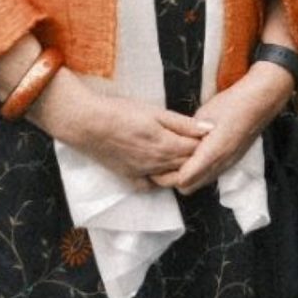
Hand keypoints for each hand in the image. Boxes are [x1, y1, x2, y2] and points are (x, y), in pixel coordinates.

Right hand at [32, 74, 213, 185]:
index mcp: (167, 146)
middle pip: (187, 164)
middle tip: (203, 146)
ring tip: (186, 155)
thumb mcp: (156, 112)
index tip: (210, 134)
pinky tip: (163, 171)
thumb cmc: (121, 112)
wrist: (87, 124)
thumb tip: (210, 129)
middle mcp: (158, 164)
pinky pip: (150, 186)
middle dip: (198, 156)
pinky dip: (160, 181)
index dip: (206, 142)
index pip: (197, 150)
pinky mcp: (129, 177)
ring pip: (172, 176)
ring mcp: (144, 173)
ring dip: (182, 168)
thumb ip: (184, 123)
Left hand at [159, 62, 294, 192]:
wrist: (260, 102)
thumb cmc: (232, 104)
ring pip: (199, 183)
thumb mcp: (204, 115)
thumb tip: (174, 145)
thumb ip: (188, 134)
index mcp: (212, 152)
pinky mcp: (231, 162)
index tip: (156, 165)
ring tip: (176, 160)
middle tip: (163, 163)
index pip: (182, 179)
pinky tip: (193, 156)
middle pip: (188, 187)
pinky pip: (209, 176)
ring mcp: (227, 165)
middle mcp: (220, 164)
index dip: (166, 175)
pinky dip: (198, 172)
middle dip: (173, 180)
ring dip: (187, 177)